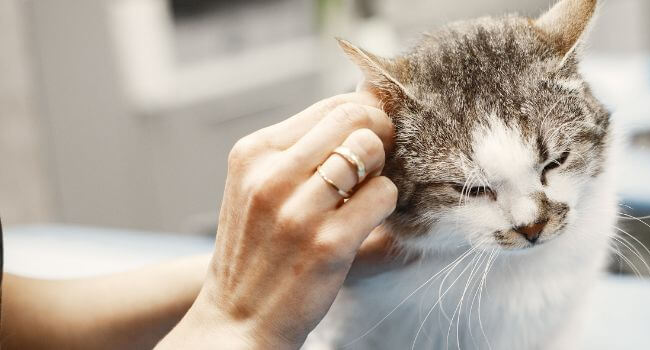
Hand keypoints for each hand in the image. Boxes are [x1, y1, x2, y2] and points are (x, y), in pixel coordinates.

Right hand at [158, 92, 397, 348]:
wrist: (238, 320)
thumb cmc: (259, 249)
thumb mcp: (259, 187)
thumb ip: (301, 150)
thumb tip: (366, 103)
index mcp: (253, 154)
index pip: (331, 107)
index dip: (365, 117)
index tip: (372, 138)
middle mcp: (270, 176)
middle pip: (355, 120)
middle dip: (380, 136)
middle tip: (379, 165)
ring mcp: (298, 210)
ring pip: (371, 151)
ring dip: (381, 172)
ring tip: (365, 197)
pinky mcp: (328, 243)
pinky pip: (383, 194)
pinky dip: (387, 205)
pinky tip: (369, 222)